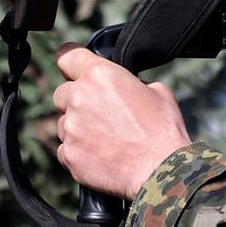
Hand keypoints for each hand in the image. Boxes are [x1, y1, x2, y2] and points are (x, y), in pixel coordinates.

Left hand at [51, 46, 191, 197]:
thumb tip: (122, 87)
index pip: (66, 55)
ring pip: (64, 124)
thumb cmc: (164, 130)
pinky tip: (102, 156)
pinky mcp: (69, 154)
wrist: (161, 170)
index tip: (71, 67)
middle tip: (100, 114)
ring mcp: (71, 128)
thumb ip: (129, 82)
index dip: (69, 61)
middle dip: (76, 101)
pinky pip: (66, 149)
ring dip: (78, 128)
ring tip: (106, 140)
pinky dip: (79, 152)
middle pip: (61, 93)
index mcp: (100, 75)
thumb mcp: (157, 91)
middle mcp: (79, 97)